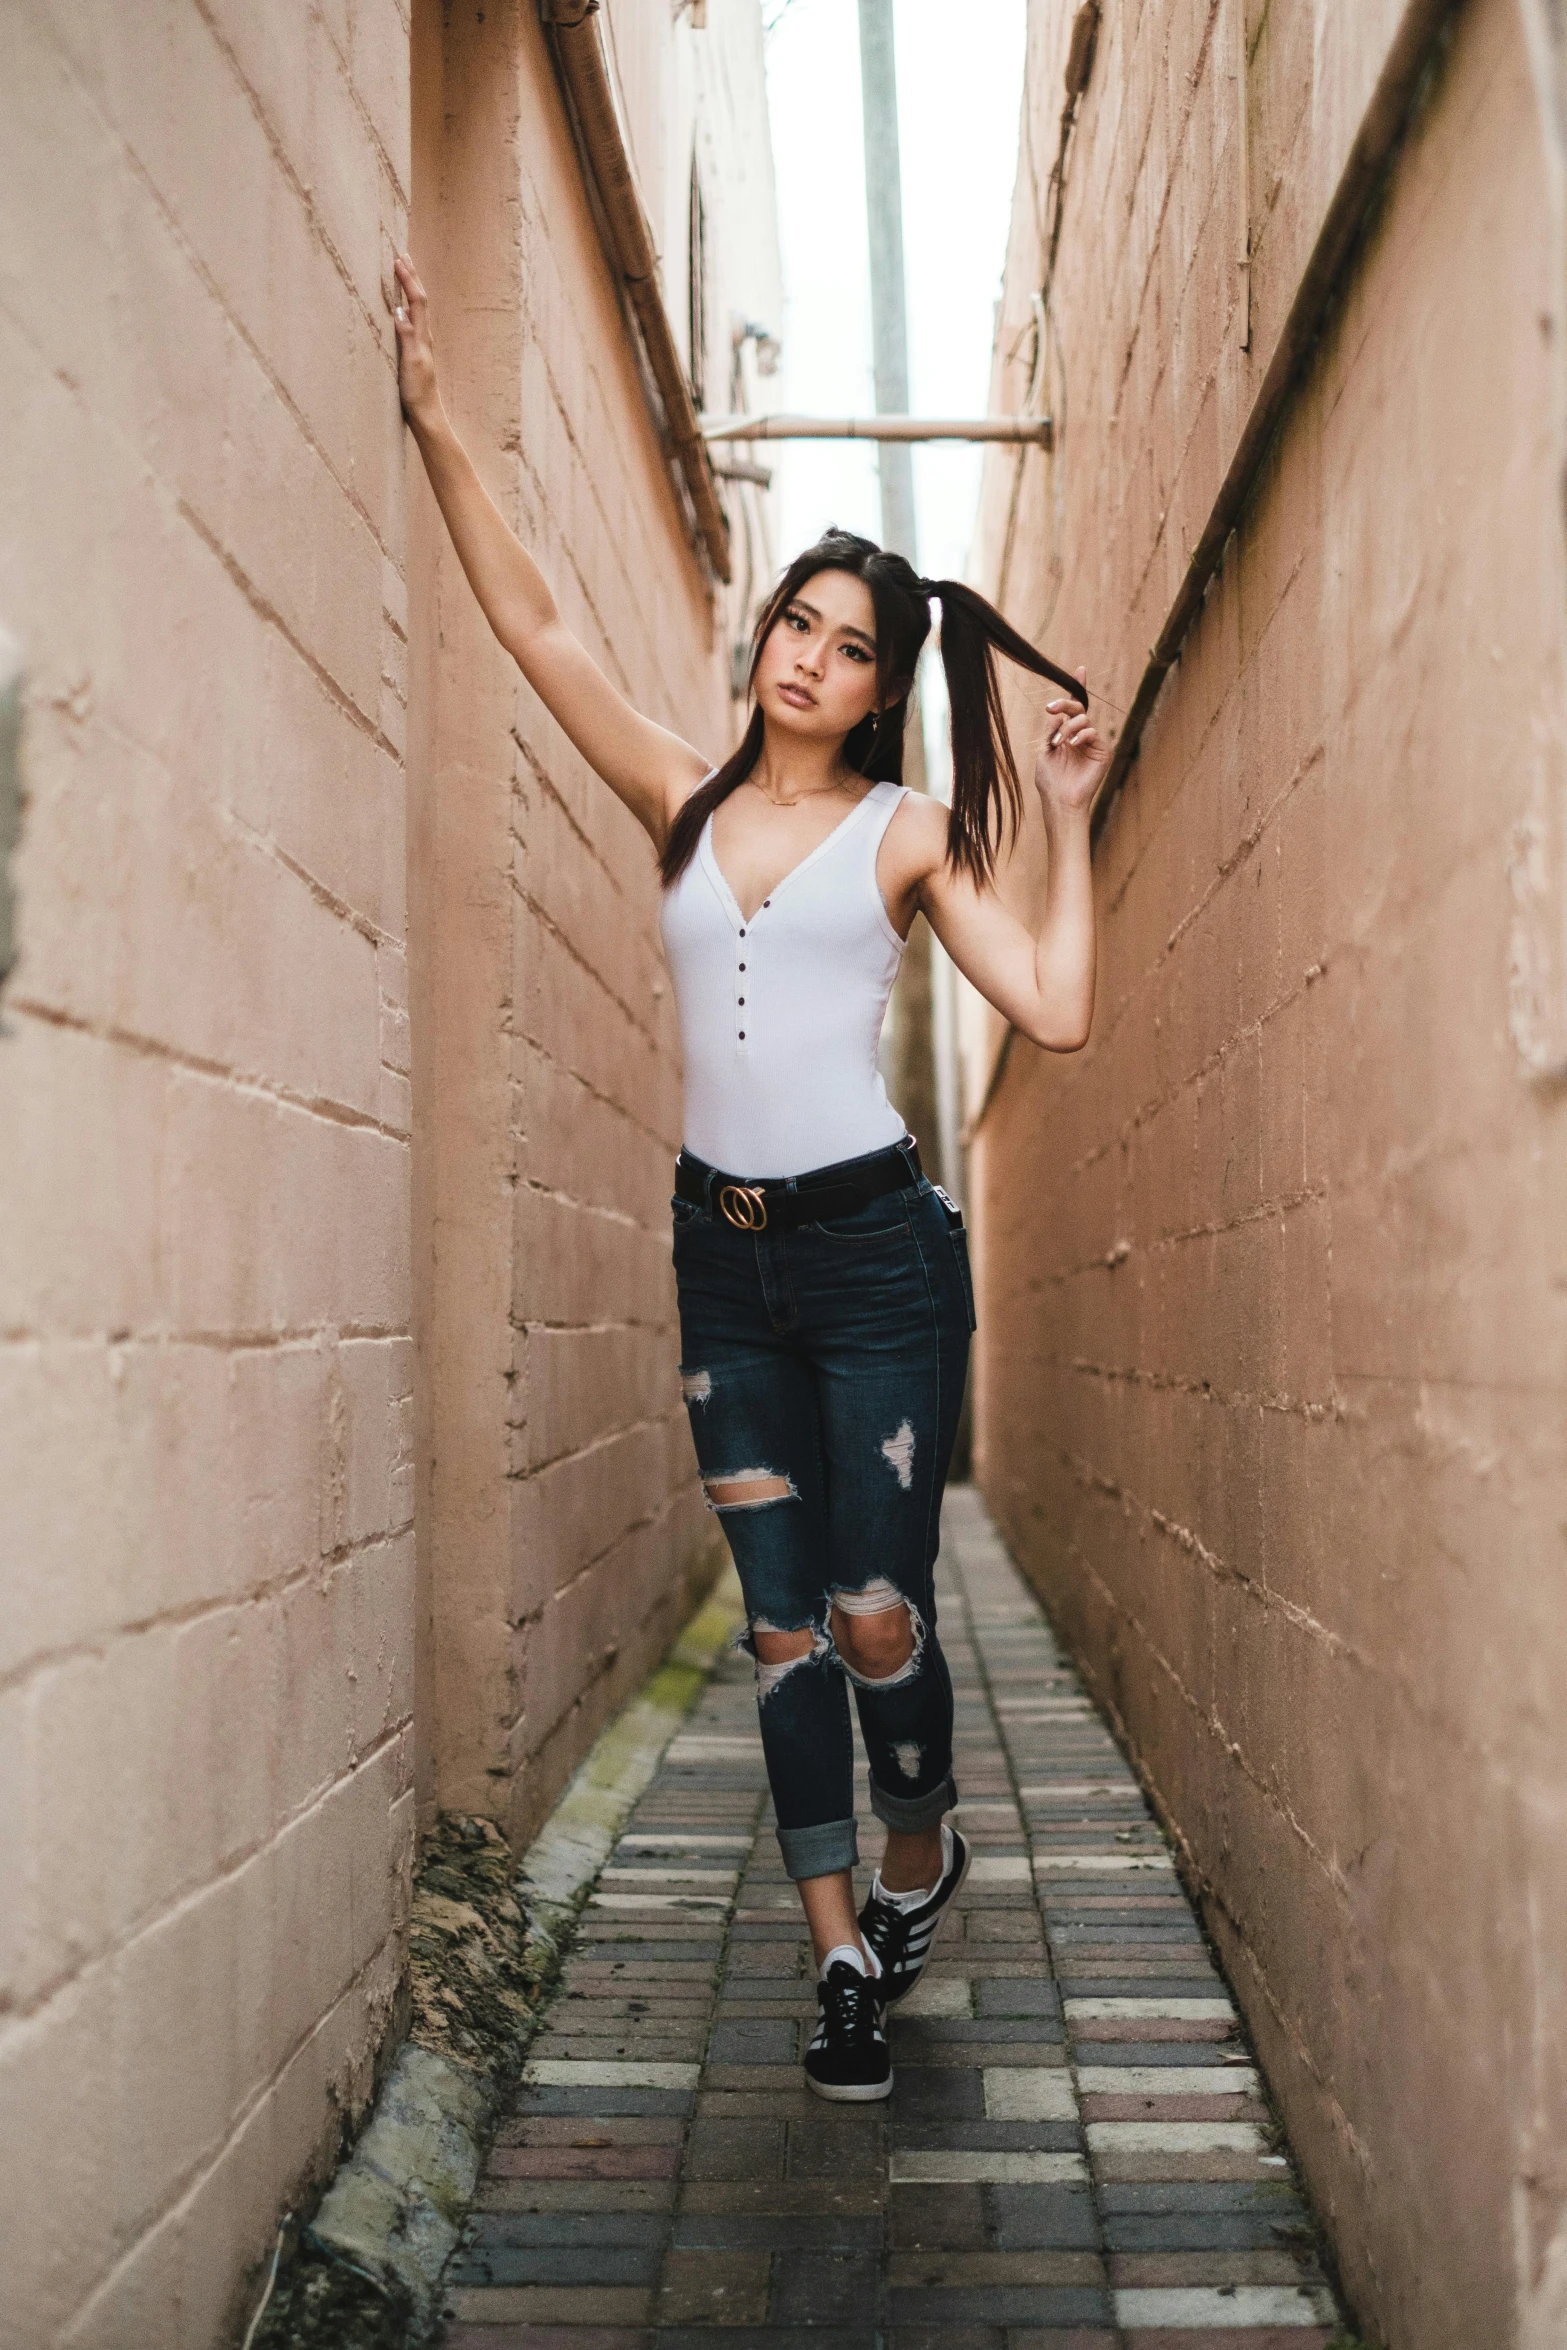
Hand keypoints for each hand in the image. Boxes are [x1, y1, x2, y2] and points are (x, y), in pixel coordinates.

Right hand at [391, 253, 441, 430]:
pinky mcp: (413, 353)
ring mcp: (419, 345)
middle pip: (419, 300)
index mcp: (422, 336)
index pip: (416, 300)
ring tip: (403, 273)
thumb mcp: (410, 362)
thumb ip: (406, 335)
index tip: (398, 260)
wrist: (425, 414)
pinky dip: (405, 307)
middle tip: (403, 256)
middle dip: (411, 277)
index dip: (408, 279)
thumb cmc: (417, 392)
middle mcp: (423, 337)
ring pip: (416, 309)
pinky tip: (400, 308)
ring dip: (409, 289)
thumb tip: (399, 310)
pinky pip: (411, 322)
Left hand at [1035, 668, 1108, 816]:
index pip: (1072, 708)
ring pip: (1084, 719)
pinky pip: (1093, 732)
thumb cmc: (1050, 781)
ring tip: (1059, 743)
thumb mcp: (1045, 749)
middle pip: (1078, 709)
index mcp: (1067, 734)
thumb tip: (1057, 710)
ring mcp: (1093, 744)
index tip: (1079, 670)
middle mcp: (1081, 736)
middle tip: (1051, 708)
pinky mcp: (1103, 752)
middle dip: (1065, 704)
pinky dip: (1081, 735)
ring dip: (1068, 727)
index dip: (1076, 689)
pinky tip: (1072, 745)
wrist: (1060, 801)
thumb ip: (1052, 728)